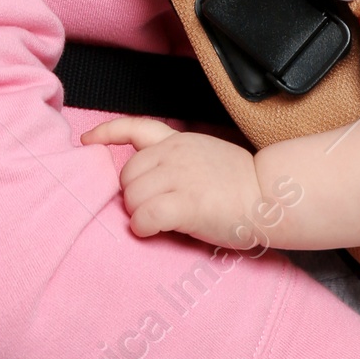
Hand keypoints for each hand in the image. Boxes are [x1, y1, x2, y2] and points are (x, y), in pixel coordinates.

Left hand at [82, 115, 266, 248]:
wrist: (272, 197)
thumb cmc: (242, 187)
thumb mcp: (206, 157)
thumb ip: (175, 161)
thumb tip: (146, 181)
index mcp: (180, 140)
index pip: (136, 127)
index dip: (106, 133)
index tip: (87, 141)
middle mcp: (175, 153)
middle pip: (126, 175)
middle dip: (132, 195)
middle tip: (156, 209)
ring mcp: (180, 176)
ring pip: (131, 197)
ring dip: (139, 215)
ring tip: (163, 222)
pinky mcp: (186, 203)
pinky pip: (145, 217)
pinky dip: (143, 227)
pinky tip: (156, 231)